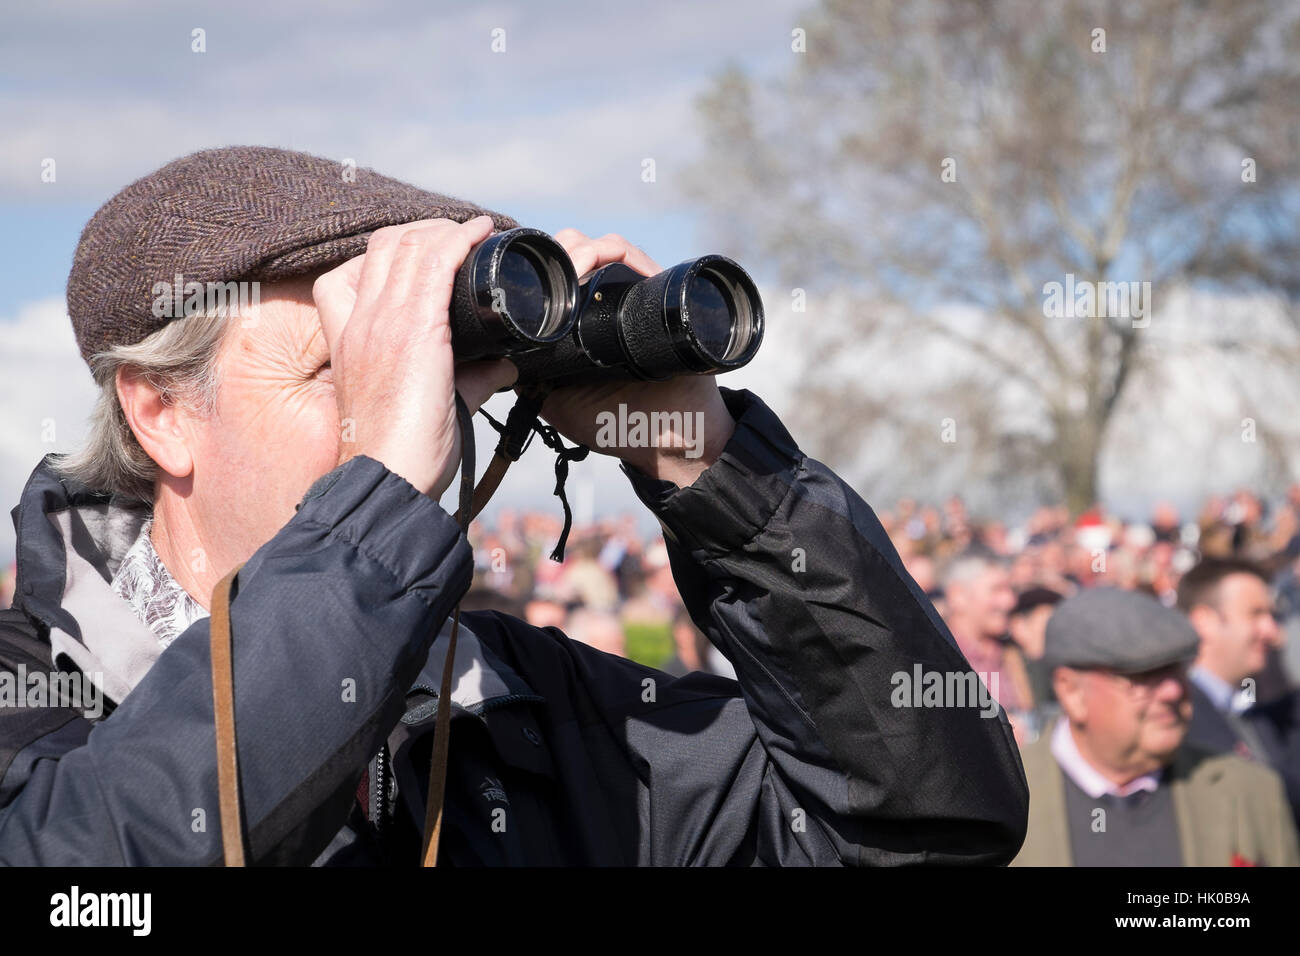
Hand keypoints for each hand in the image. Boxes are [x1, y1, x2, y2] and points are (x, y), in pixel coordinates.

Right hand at [313, 217, 517, 499]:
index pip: (350, 272)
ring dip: (445, 230)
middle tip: (459, 238)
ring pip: (408, 245)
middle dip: (424, 232)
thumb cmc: (402, 454)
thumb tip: (505, 365)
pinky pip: (435, 263)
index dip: (391, 253)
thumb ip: (469, 378)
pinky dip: (459, 239)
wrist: (387, 478)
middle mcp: (361, 322)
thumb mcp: (430, 403)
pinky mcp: (415, 330)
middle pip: (384, 246)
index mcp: (349, 339)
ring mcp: (383, 322)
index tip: (428, 254)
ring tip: (474, 232)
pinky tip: (481, 232)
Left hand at [530, 230, 735, 487]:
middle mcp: (607, 303)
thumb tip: (497, 358)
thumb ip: (532, 384)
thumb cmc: (622, 424)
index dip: (543, 264)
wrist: (675, 436)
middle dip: (563, 251)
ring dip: (588, 249)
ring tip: (580, 264)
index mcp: (581, 324)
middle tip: (559, 270)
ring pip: (605, 247)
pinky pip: (638, 260)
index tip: (530, 272)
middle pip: (578, 248)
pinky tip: (611, 259)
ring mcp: (635, 296)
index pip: (557, 273)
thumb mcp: (562, 407)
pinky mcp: (662, 296)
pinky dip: (623, 253)